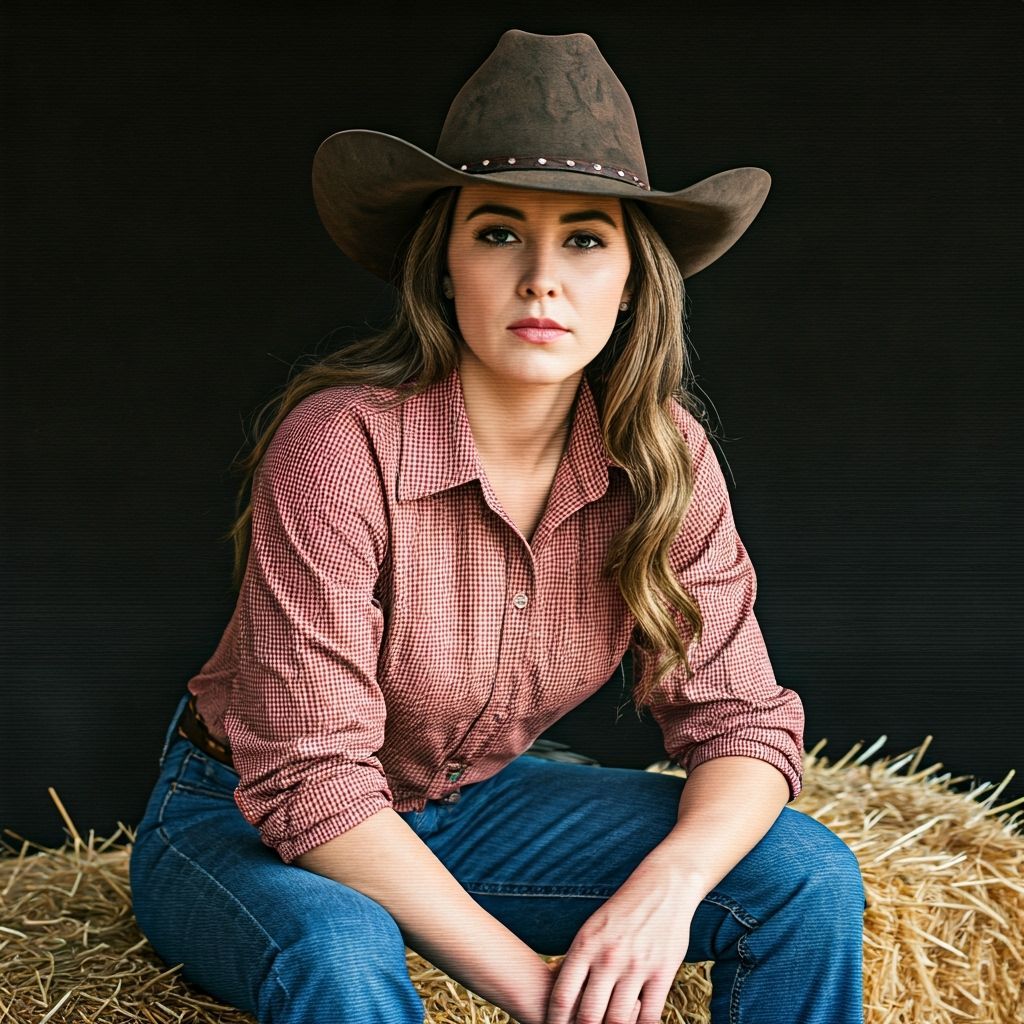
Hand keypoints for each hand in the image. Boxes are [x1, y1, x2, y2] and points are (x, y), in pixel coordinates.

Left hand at [544, 869, 696, 1023]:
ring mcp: (636, 966)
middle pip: (588, 1015)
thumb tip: (564, 996)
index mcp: (586, 945)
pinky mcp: (662, 972)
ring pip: (618, 1020)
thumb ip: (579, 961)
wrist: (661, 889)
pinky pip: (649, 1015)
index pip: (562, 996)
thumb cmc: (622, 912)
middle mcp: (608, 958)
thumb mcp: (592, 929)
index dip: (555, 1021)